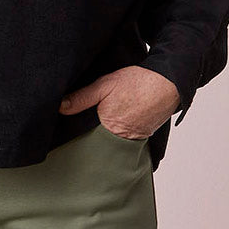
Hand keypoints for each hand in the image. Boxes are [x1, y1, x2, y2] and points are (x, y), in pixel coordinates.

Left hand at [58, 65, 180, 139]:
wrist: (168, 83)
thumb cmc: (137, 83)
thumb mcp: (105, 85)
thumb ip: (82, 97)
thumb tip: (60, 107)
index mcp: (109, 128)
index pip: (86, 140)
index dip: (77, 138)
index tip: (66, 137)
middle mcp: (122, 139)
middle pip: (99, 145)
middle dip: (90, 140)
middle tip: (77, 136)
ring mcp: (134, 140)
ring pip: (112, 143)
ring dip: (105, 137)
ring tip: (99, 128)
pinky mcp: (142, 136)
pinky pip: (125, 140)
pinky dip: (119, 134)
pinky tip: (115, 124)